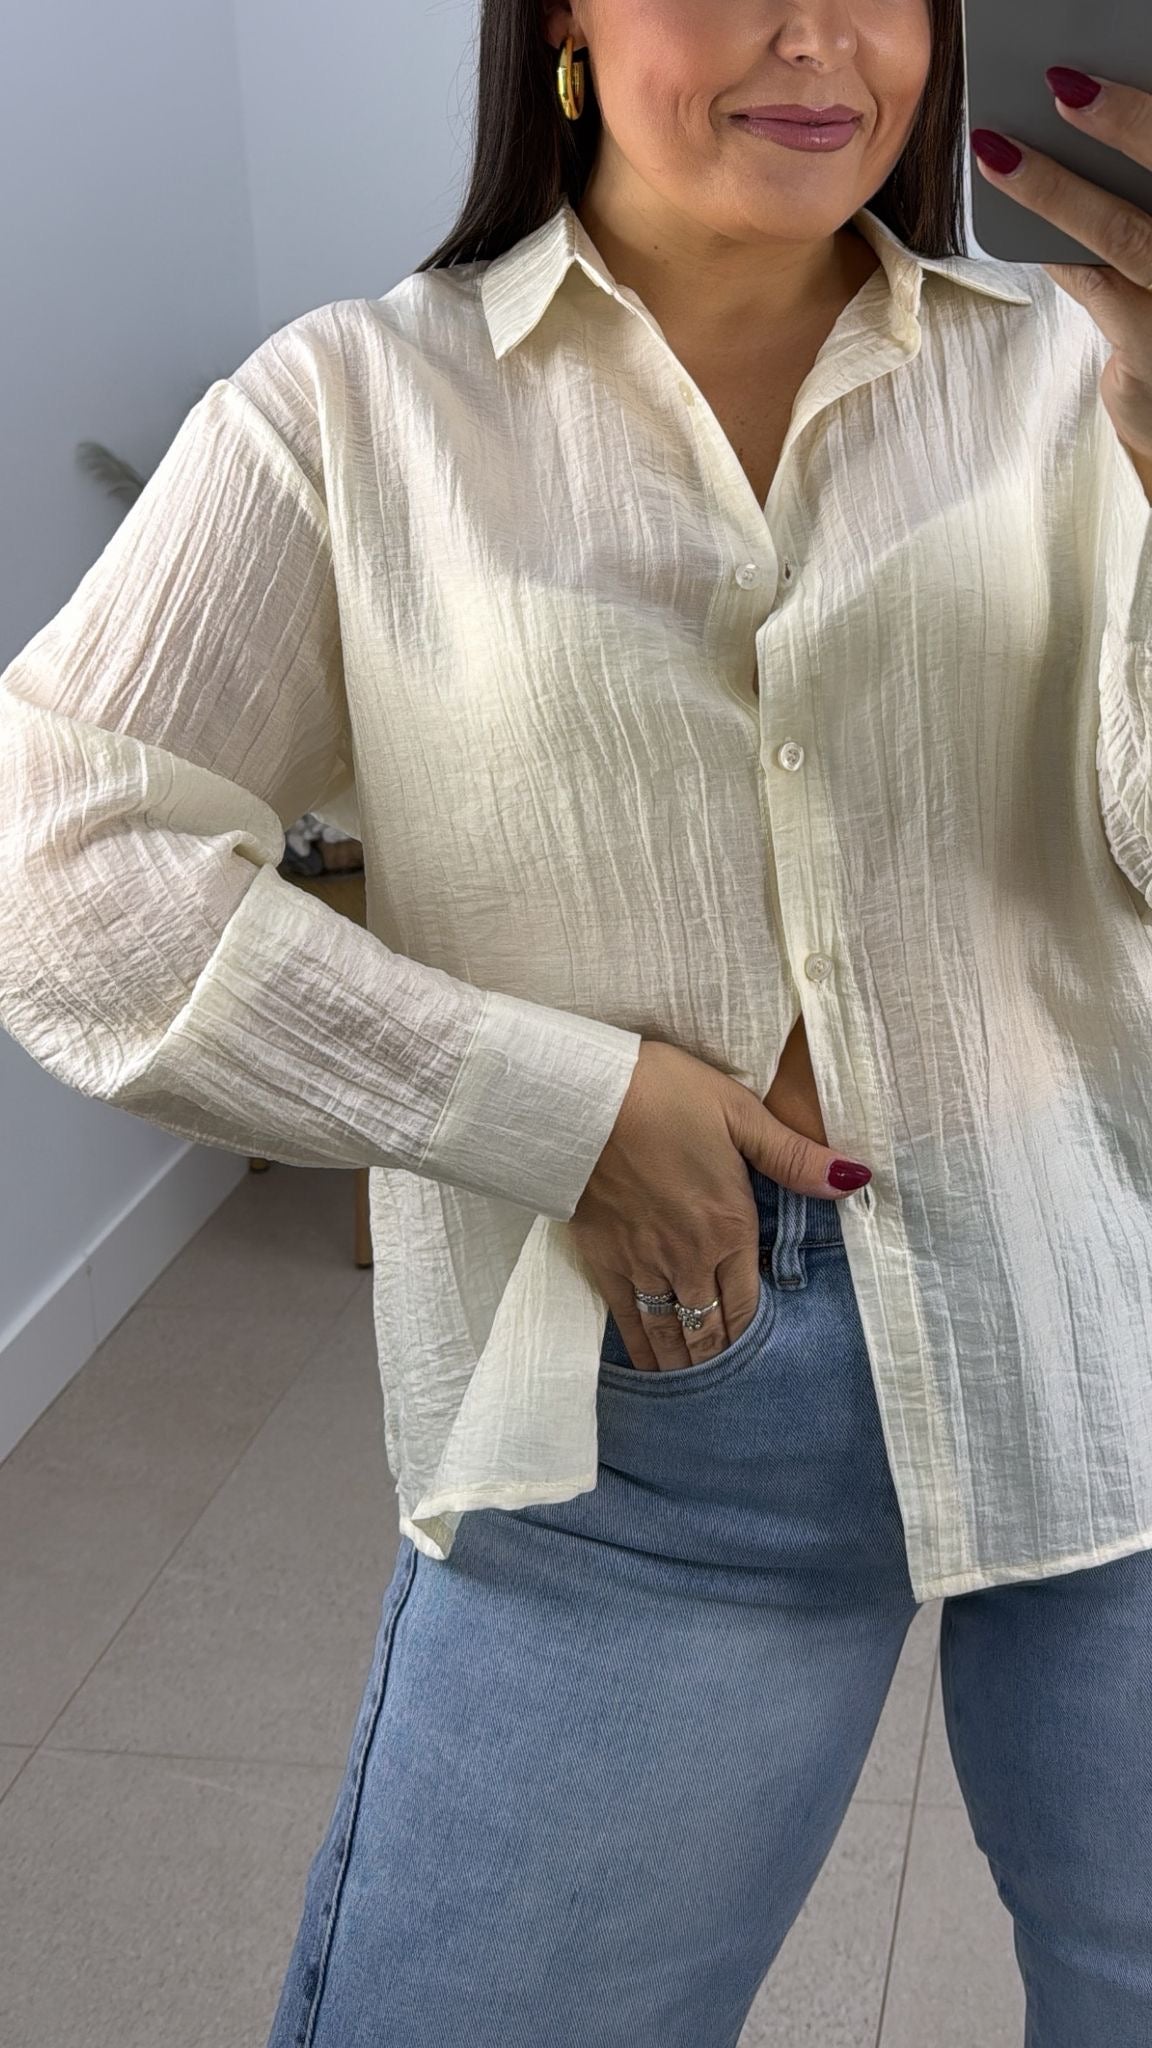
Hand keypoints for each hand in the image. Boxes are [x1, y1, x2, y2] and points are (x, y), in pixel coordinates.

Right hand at [570, 1040, 870, 1372]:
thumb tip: (853, 1179)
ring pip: (671, 1334)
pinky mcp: (604, 1260)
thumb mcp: (738, 1112)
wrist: (579, 1099)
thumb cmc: (662, 1095)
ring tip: (699, 1392)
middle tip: (736, 1397)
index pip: (749, 1303)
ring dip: (687, 1366)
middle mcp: (688, 1258)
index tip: (768, 1367)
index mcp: (728, 1227)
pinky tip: (650, 1368)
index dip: (756, 1338)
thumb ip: (793, 1156)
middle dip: (723, 1361)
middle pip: (711, 1329)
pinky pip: (628, 1320)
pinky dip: (643, 1350)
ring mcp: (643, 1264)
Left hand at [970, 68, 1151, 485]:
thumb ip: (1134, 193)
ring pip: (1127, 235)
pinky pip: (1096, 288)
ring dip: (1059, 191)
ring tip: (1002, 155)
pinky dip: (1053, 248)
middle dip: (1124, 126)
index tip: (1097, 75)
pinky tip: (1013, 220)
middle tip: (1063, 89)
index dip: (1146, 109)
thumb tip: (1072, 114)